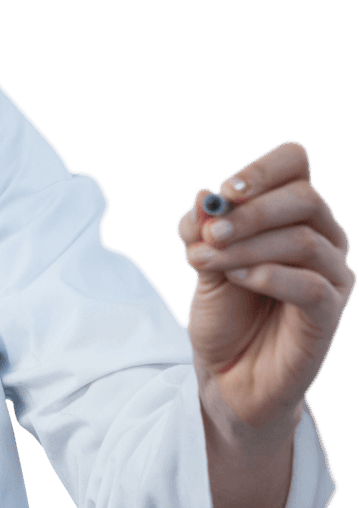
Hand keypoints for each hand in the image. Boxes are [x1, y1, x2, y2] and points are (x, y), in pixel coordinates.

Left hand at [176, 140, 354, 504]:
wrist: (227, 370)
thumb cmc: (221, 307)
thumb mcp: (200, 257)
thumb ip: (200, 227)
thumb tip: (202, 196)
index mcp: (291, 211)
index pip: (295, 163)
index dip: (263, 169)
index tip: (225, 192)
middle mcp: (322, 235)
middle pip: (304, 197)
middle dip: (250, 212)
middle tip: (210, 233)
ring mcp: (332, 274)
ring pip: (303, 239)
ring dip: (247, 246)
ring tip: (206, 261)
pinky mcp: (330, 313)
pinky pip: (311, 284)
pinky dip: (267, 275)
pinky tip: (236, 279)